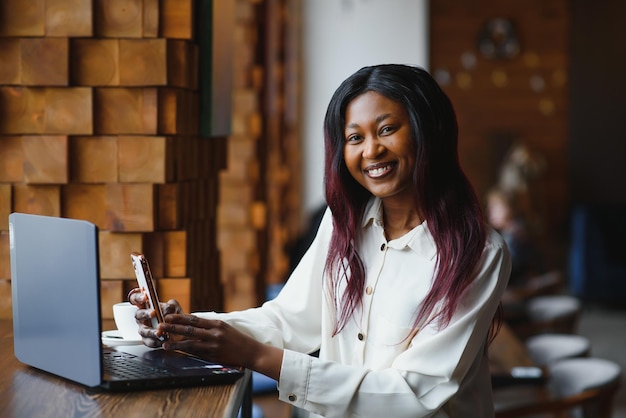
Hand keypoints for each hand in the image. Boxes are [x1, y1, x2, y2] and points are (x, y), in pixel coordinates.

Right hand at [128, 288, 183, 347]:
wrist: (180, 329)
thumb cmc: (173, 315)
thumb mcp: (174, 307)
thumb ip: (171, 306)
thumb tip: (168, 309)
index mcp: (145, 305)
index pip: (135, 299)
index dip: (138, 297)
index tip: (145, 296)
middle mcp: (142, 317)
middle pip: (138, 314)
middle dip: (145, 313)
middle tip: (153, 313)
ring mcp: (143, 329)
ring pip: (144, 330)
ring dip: (151, 331)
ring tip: (159, 332)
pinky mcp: (147, 340)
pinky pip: (149, 342)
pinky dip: (156, 341)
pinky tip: (163, 340)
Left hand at [160, 314, 282, 379]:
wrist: (251, 352)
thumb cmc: (237, 340)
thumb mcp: (225, 328)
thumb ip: (209, 327)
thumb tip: (191, 325)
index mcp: (217, 324)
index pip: (195, 319)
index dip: (180, 318)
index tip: (168, 316)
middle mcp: (215, 333)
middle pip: (190, 329)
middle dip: (173, 328)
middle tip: (161, 326)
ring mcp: (214, 345)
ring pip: (191, 342)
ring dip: (176, 342)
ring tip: (163, 343)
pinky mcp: (214, 356)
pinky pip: (197, 353)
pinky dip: (185, 352)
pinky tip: (177, 352)